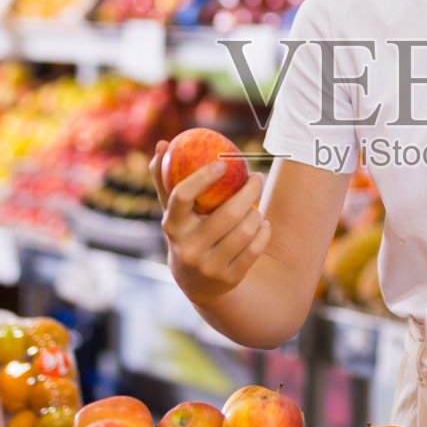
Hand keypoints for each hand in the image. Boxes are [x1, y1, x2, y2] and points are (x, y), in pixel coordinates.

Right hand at [151, 139, 272, 301]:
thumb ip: (165, 179)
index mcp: (172, 226)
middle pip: (227, 214)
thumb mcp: (174, 212)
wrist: (196, 283)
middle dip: (249, 191)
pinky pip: (255, 249)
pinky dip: (263, 232)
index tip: (222, 163)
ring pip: (245, 231)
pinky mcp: (228, 278)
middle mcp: (188, 248)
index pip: (182, 196)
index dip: (203, 177)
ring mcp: (209, 266)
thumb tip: (162, 144)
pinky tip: (263, 224)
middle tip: (257, 177)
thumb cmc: (187, 232)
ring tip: (257, 204)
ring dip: (257, 212)